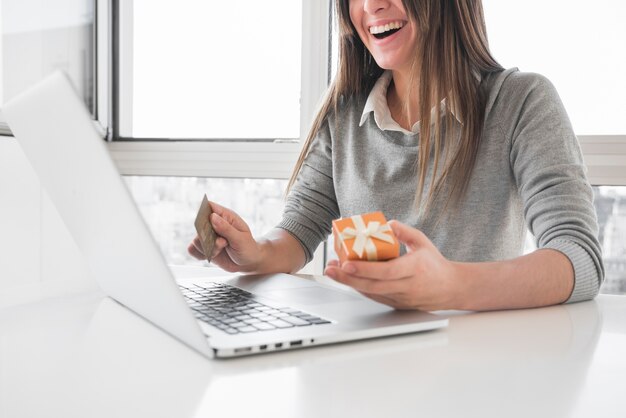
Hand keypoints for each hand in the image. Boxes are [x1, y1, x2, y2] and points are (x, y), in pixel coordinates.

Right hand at [187, 201, 262, 272]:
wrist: (248, 262)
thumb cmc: (248, 248)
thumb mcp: (241, 239)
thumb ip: (226, 229)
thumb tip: (212, 217)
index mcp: (226, 217)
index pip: (210, 207)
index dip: (204, 211)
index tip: (208, 224)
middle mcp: (215, 225)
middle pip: (200, 224)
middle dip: (207, 236)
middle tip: (221, 242)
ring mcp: (209, 237)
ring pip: (196, 240)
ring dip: (207, 248)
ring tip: (220, 250)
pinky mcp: (205, 248)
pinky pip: (193, 250)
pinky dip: (200, 254)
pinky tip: (212, 255)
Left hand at [323, 220, 458, 310]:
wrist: (450, 288)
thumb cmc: (435, 264)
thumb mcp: (423, 242)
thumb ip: (405, 232)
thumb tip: (387, 224)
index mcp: (414, 269)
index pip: (386, 272)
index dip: (364, 269)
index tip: (346, 263)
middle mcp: (407, 287)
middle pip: (372, 285)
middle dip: (347, 278)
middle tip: (330, 269)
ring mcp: (401, 298)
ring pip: (371, 293)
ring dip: (350, 283)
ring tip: (333, 272)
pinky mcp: (397, 304)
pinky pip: (375, 297)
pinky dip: (360, 288)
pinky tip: (348, 279)